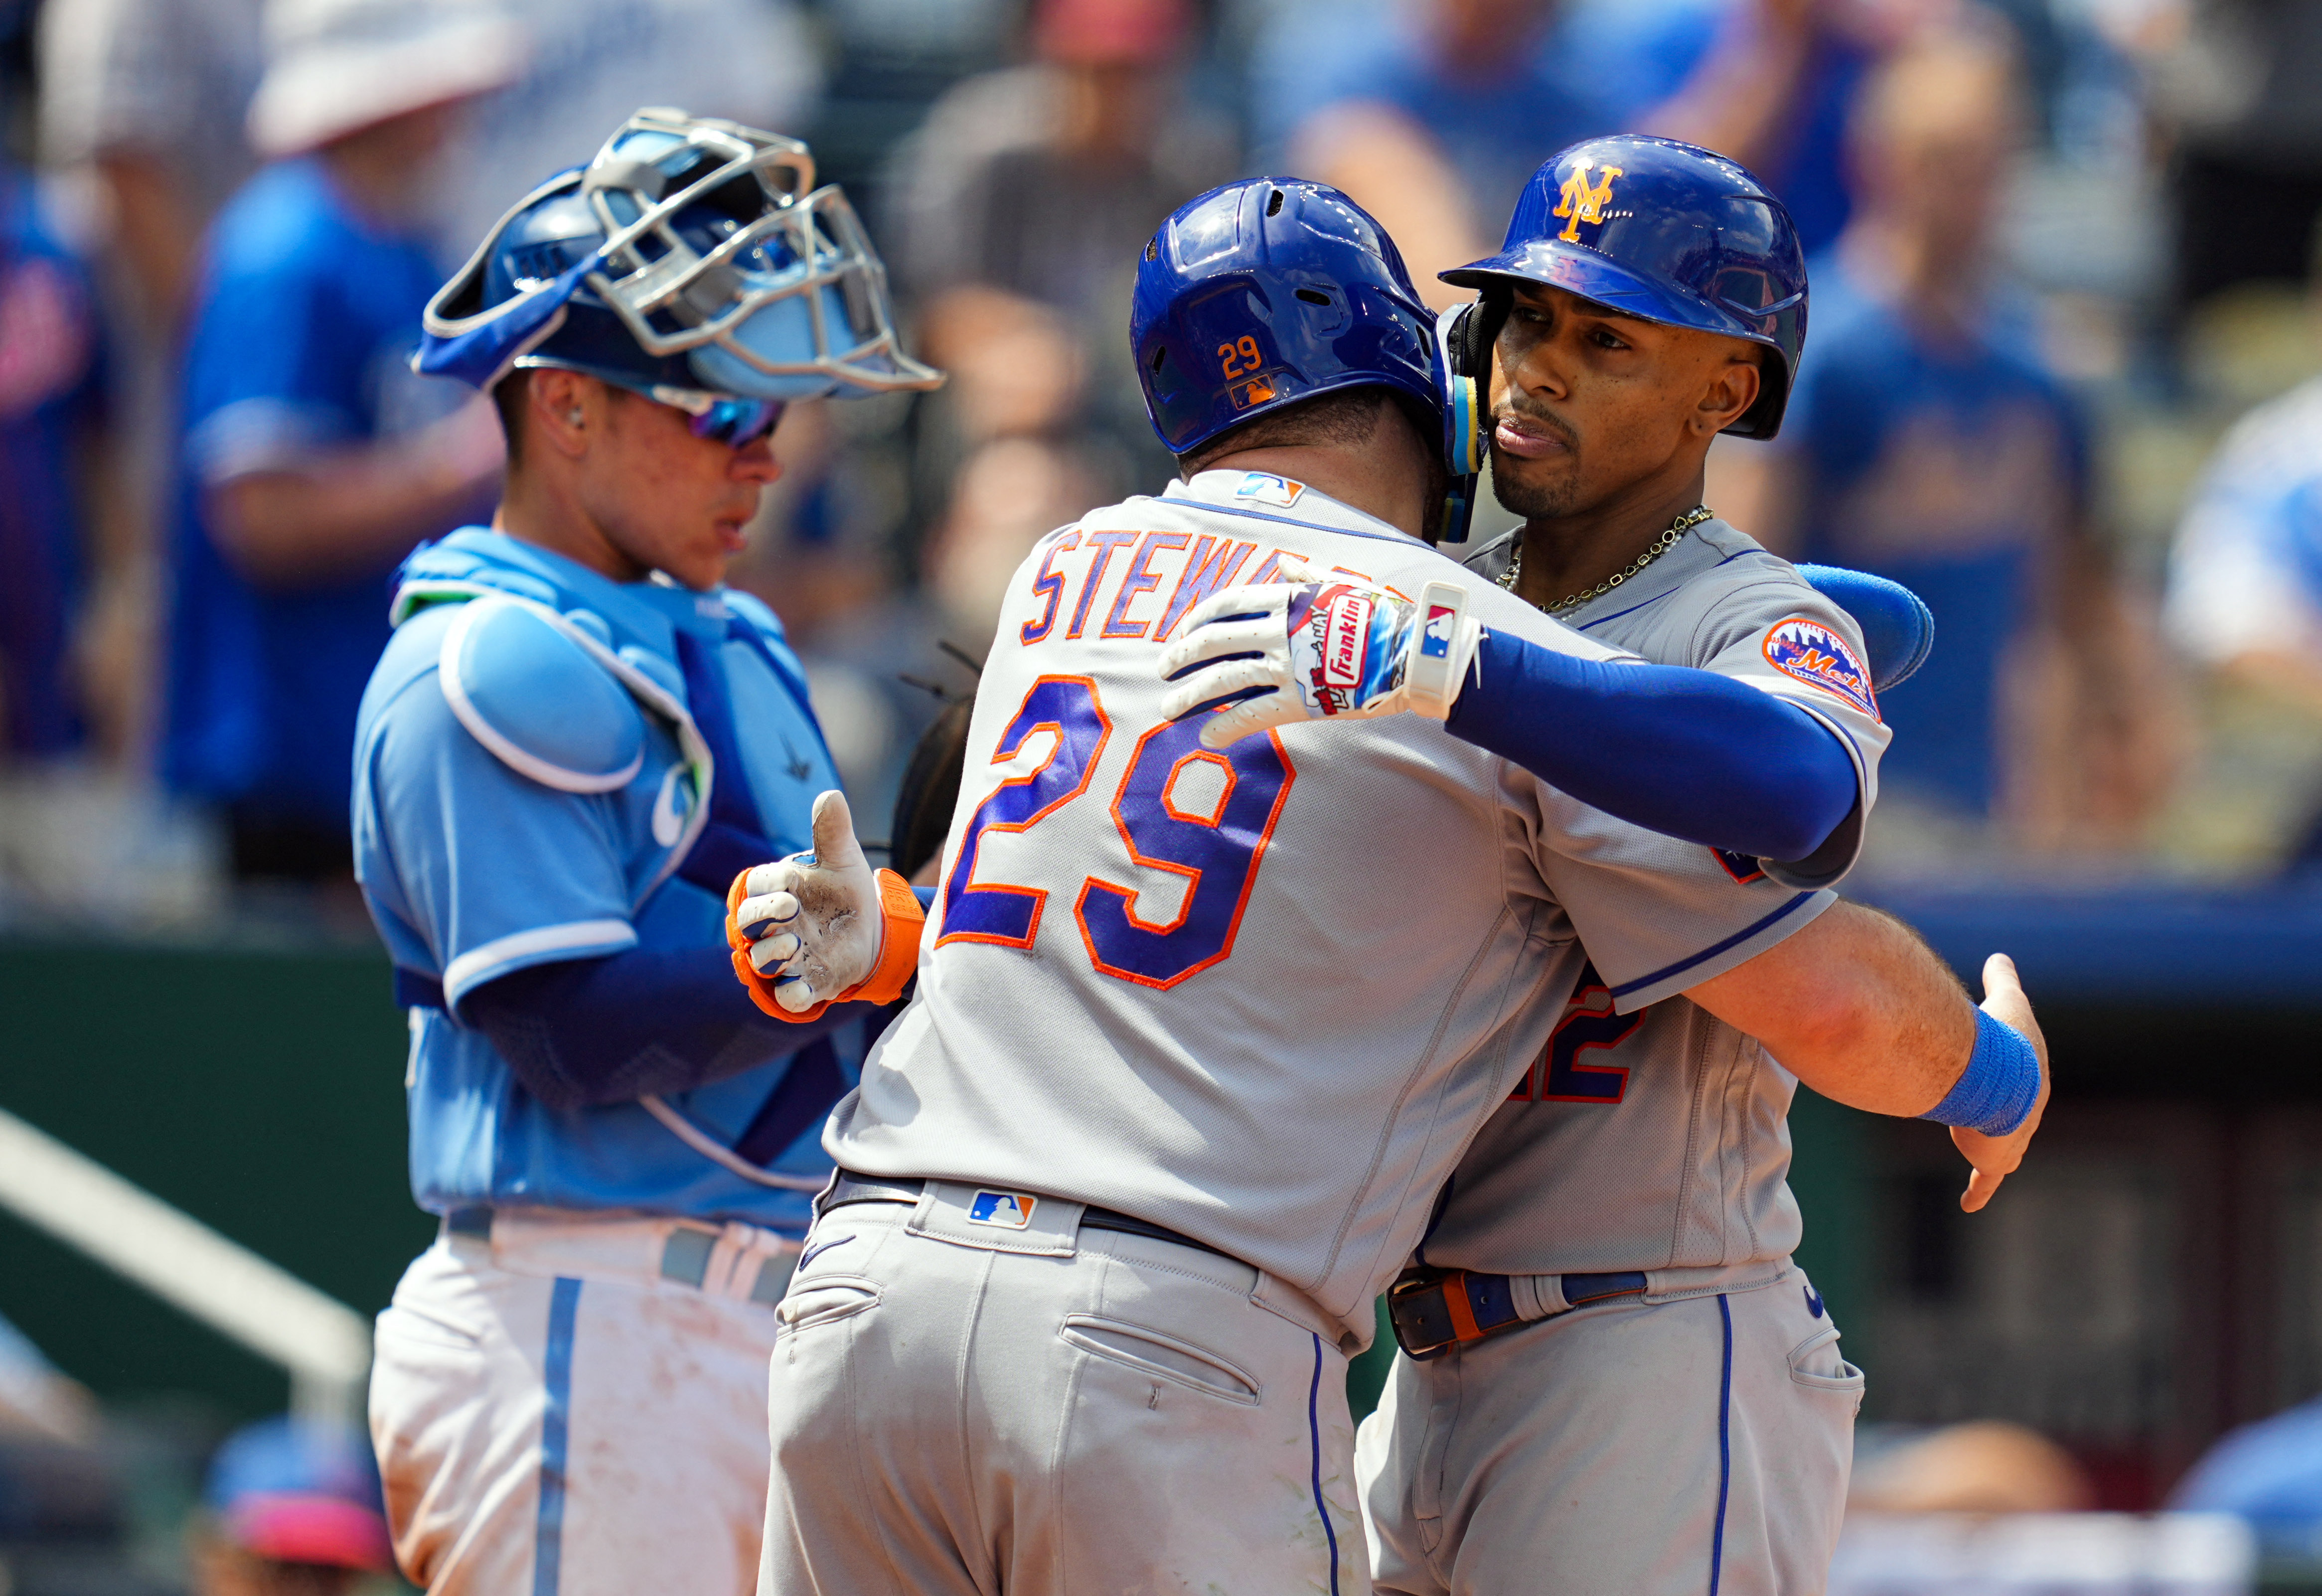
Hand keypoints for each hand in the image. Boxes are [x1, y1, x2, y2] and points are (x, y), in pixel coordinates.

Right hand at [726, 790, 925, 1019]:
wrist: (871, 928)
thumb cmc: (843, 889)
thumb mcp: (843, 859)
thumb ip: (832, 832)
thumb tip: (830, 796)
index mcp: (776, 889)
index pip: (758, 887)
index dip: (767, 888)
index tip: (788, 885)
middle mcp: (773, 925)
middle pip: (749, 924)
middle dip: (763, 918)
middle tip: (789, 910)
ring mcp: (786, 957)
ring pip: (763, 961)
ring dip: (774, 955)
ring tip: (795, 944)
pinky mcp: (805, 984)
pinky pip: (789, 996)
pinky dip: (792, 996)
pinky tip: (800, 991)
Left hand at [1156, 575, 1480, 748]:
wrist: (1412, 653)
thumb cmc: (1382, 616)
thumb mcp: (1342, 583)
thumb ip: (1305, 575)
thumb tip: (1282, 561)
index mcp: (1287, 600)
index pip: (1228, 604)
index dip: (1197, 618)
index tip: (1182, 632)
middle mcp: (1279, 632)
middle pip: (1214, 642)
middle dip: (1181, 657)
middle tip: (1163, 670)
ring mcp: (1286, 667)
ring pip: (1223, 680)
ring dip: (1190, 696)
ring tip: (1169, 709)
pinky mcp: (1299, 701)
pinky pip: (1251, 715)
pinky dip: (1225, 727)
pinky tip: (1207, 736)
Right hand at [1952, 953, 2048, 1212]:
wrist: (2001, 1077)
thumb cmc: (2003, 1038)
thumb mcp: (2006, 999)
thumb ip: (2002, 979)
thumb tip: (1999, 954)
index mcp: (2033, 1080)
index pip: (2025, 1084)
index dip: (2012, 1082)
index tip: (2007, 1082)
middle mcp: (2028, 1115)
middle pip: (2019, 1123)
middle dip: (2008, 1122)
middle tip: (1995, 1124)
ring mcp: (2012, 1139)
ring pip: (2004, 1152)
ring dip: (1992, 1152)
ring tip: (1984, 1158)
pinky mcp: (1993, 1159)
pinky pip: (1986, 1181)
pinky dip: (1979, 1192)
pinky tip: (1971, 1204)